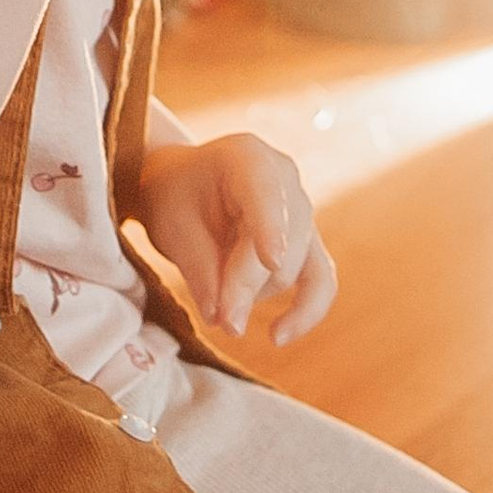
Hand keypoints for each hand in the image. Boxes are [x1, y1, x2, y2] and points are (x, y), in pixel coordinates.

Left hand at [134, 132, 335, 344]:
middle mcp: (286, 179)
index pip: (265, 194)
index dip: (270, 227)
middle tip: (219, 320)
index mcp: (247, 156)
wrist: (183, 187)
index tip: (271, 261)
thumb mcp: (171, 224)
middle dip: (245, 285)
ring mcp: (302, 211)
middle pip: (278, 245)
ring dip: (254, 294)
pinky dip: (305, 311)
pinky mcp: (308, 244)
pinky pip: (321, 281)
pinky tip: (278, 336)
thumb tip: (227, 321)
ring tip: (214, 298)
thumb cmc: (174, 196)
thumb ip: (200, 268)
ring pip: (292, 269)